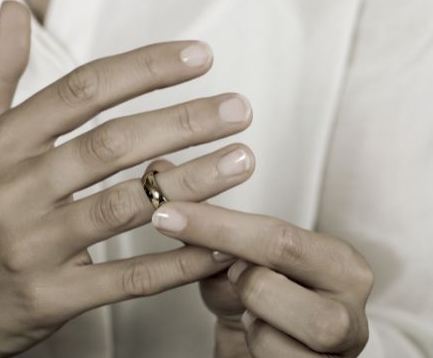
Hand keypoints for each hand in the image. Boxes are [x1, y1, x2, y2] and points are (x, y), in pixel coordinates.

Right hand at [0, 0, 253, 357]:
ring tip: (240, 160)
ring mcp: (29, 246)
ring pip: (124, 206)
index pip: (80, 91)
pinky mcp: (48, 297)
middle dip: (183, 122)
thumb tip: (12, 11)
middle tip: (236, 109)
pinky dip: (177, 261)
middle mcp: (11, 190)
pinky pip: (125, 277)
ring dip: (192, 182)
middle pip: (110, 144)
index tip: (197, 58)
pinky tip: (215, 244)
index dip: (144, 69)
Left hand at [150, 198, 373, 357]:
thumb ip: (208, 227)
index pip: (277, 236)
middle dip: (233, 278)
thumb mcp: (235, 266)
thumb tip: (158, 170)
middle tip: (228, 279)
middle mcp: (351, 305)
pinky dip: (254, 350)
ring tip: (251, 317)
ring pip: (274, 330)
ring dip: (247, 322)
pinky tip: (257, 345)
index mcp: (338, 262)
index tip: (166, 215)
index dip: (215, 226)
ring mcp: (344, 349)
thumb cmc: (259, 310)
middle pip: (272, 281)